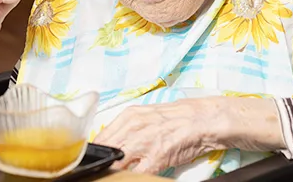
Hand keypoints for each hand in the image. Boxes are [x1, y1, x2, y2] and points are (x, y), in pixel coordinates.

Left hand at [94, 99, 220, 173]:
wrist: (199, 120)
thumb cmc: (173, 118)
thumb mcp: (144, 116)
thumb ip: (125, 128)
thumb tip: (108, 142)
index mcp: (128, 116)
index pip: (101, 138)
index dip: (96, 151)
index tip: (93, 158)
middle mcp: (133, 127)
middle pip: (107, 150)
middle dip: (105, 161)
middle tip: (104, 168)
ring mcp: (144, 143)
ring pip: (119, 163)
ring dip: (117, 169)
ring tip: (118, 172)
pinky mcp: (157, 157)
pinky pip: (138, 173)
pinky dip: (133, 175)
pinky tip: (136, 174)